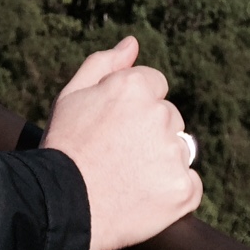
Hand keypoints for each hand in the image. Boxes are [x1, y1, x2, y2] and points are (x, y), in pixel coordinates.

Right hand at [41, 37, 201, 249]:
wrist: (60, 206)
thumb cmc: (64, 147)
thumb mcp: (72, 96)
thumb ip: (105, 64)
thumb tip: (133, 43)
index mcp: (134, 87)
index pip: (154, 85)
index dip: (132, 107)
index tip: (114, 127)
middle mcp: (160, 114)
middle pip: (168, 117)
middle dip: (149, 131)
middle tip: (117, 154)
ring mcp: (173, 153)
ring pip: (178, 149)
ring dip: (161, 160)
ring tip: (128, 177)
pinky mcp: (183, 189)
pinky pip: (189, 184)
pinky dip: (173, 191)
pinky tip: (145, 196)